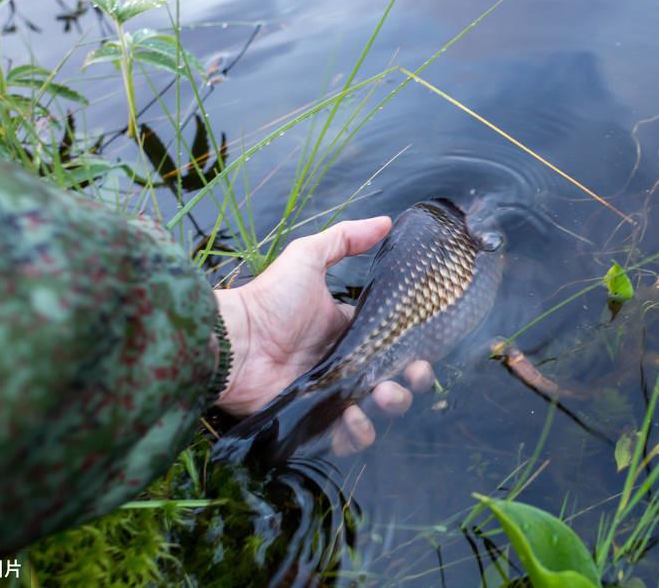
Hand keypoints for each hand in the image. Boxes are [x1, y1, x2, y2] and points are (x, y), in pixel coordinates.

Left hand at [214, 217, 434, 455]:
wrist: (233, 341)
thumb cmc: (268, 299)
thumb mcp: (306, 258)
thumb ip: (345, 238)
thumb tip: (387, 221)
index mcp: (347, 332)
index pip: (392, 345)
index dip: (413, 349)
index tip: (425, 349)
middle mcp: (344, 365)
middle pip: (393, 380)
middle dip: (412, 381)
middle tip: (411, 374)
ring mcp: (331, 396)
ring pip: (376, 411)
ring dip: (391, 405)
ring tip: (383, 394)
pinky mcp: (314, 421)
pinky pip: (347, 438)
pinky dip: (359, 433)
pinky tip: (356, 418)